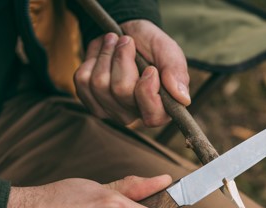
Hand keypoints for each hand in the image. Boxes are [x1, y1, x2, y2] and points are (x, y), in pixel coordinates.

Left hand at [74, 19, 189, 126]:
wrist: (127, 33)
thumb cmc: (152, 46)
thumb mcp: (169, 52)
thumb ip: (176, 72)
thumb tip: (183, 99)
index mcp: (160, 109)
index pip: (152, 116)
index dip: (147, 91)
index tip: (150, 68)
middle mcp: (134, 114)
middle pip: (120, 91)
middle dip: (122, 58)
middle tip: (127, 41)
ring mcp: (109, 110)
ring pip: (99, 84)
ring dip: (106, 54)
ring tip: (114, 42)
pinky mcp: (90, 101)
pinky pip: (82, 80)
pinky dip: (91, 58)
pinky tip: (101, 54)